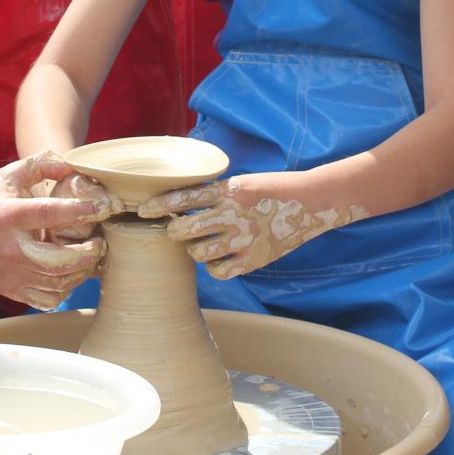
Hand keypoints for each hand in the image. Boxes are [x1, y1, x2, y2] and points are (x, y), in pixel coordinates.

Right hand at [0, 154, 113, 308]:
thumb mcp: (3, 178)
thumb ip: (38, 165)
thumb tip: (72, 166)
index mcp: (8, 216)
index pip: (50, 214)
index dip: (80, 211)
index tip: (102, 207)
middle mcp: (10, 249)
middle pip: (59, 260)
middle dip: (88, 252)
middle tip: (100, 241)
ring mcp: (11, 274)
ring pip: (58, 282)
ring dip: (82, 270)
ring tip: (91, 255)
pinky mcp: (13, 290)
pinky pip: (49, 298)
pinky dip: (68, 287)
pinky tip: (72, 272)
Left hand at [137, 175, 366, 278]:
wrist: (310, 202)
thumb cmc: (271, 189)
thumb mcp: (241, 183)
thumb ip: (215, 193)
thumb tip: (180, 202)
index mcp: (228, 190)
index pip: (183, 197)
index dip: (159, 205)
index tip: (143, 210)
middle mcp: (233, 215)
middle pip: (183, 230)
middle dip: (174, 231)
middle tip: (177, 230)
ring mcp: (243, 239)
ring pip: (198, 253)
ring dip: (194, 249)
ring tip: (202, 243)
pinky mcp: (253, 259)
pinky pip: (218, 271)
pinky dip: (214, 267)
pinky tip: (220, 258)